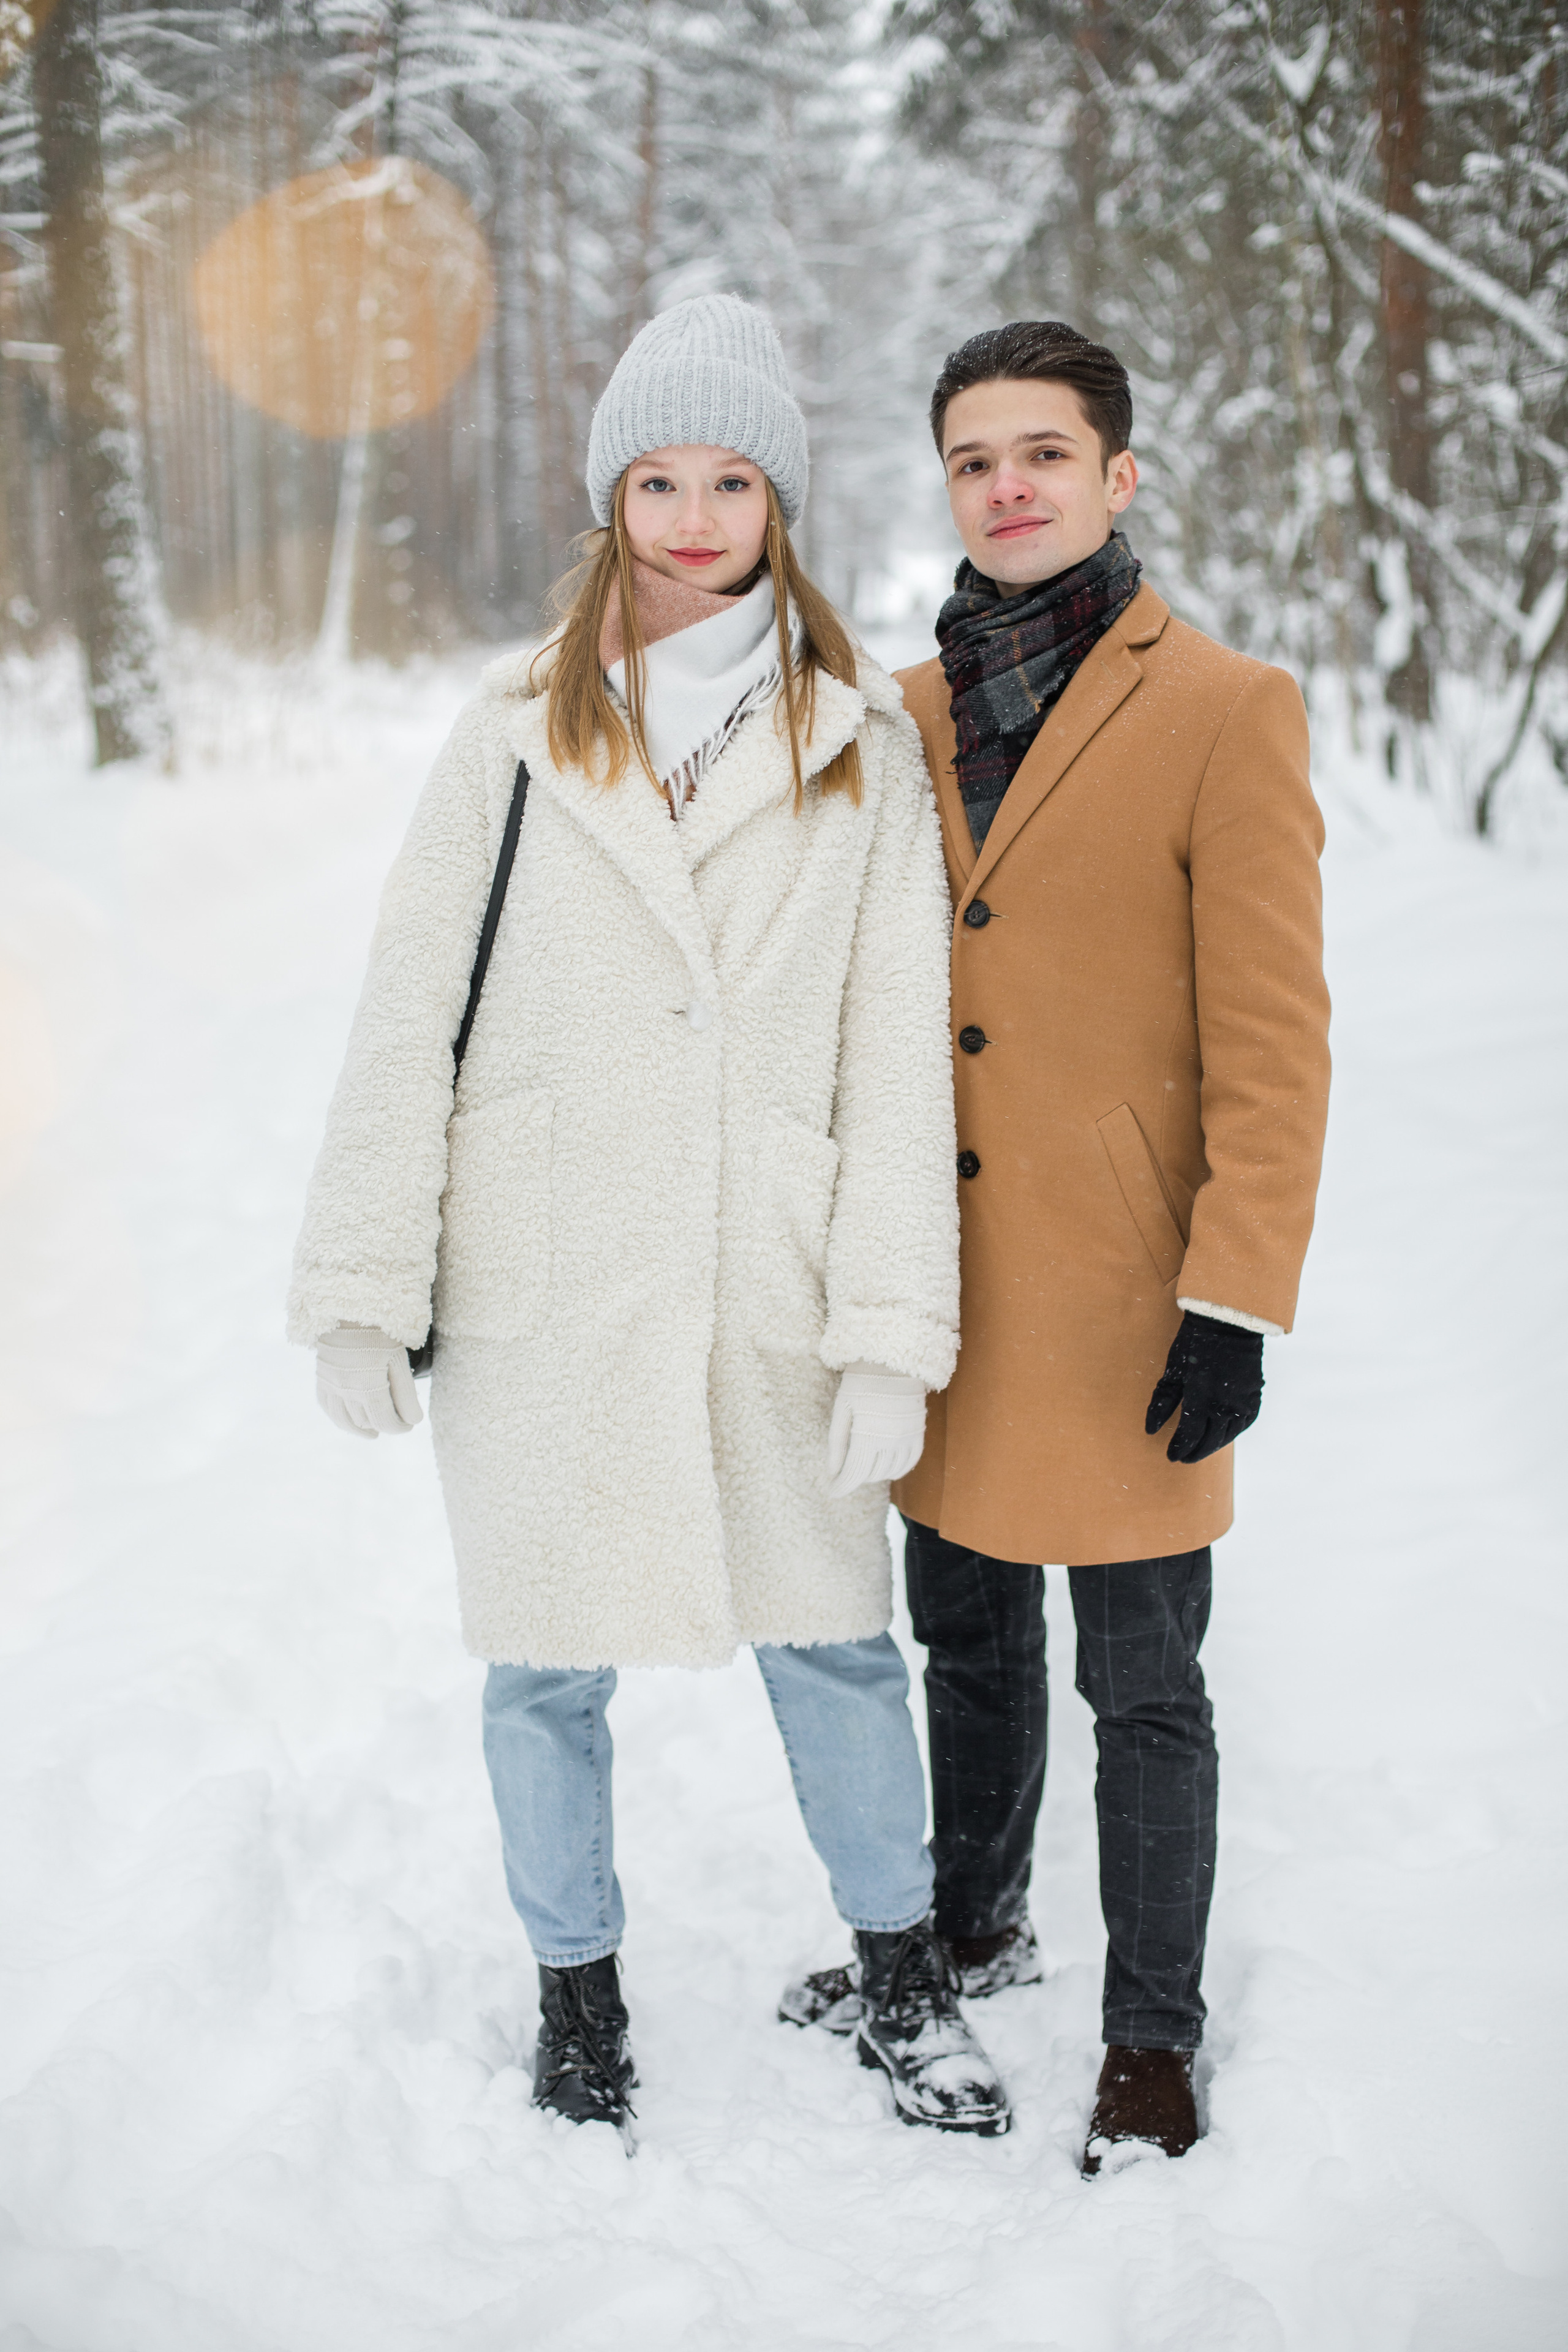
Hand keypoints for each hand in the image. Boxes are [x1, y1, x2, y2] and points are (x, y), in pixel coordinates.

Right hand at [316, 1324, 423, 1439]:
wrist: (348, 1310)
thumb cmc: (379, 1332)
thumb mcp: (398, 1360)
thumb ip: (405, 1393)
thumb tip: (414, 1421)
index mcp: (367, 1386)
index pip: (385, 1421)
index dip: (400, 1427)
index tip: (410, 1425)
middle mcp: (346, 1390)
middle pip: (366, 1422)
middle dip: (384, 1425)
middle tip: (397, 1423)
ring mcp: (331, 1385)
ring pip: (344, 1420)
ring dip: (359, 1429)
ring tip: (373, 1433)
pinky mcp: (322, 1378)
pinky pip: (327, 1406)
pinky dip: (339, 1418)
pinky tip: (349, 1420)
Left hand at [826, 1363, 926, 1497]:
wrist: (894, 1359)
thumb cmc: (861, 1380)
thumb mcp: (842, 1408)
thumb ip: (837, 1442)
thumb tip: (833, 1472)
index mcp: (867, 1435)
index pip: (853, 1474)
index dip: (841, 1486)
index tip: (832, 1491)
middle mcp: (890, 1441)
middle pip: (870, 1475)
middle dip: (855, 1477)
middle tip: (844, 1471)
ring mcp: (907, 1437)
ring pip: (890, 1471)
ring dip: (874, 1474)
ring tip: (863, 1465)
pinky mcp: (918, 1432)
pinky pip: (910, 1462)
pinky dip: (898, 1469)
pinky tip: (887, 1467)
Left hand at [1145, 1311, 1263, 1464]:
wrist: (1228, 1323)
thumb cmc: (1193, 1344)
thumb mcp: (1172, 1372)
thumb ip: (1162, 1403)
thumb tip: (1150, 1430)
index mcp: (1201, 1398)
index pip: (1190, 1436)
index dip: (1180, 1448)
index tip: (1171, 1456)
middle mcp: (1225, 1405)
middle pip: (1209, 1441)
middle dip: (1194, 1452)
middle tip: (1183, 1457)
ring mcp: (1243, 1403)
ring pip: (1227, 1436)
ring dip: (1212, 1446)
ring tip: (1198, 1449)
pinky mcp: (1254, 1398)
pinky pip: (1243, 1425)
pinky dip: (1230, 1433)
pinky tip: (1220, 1435)